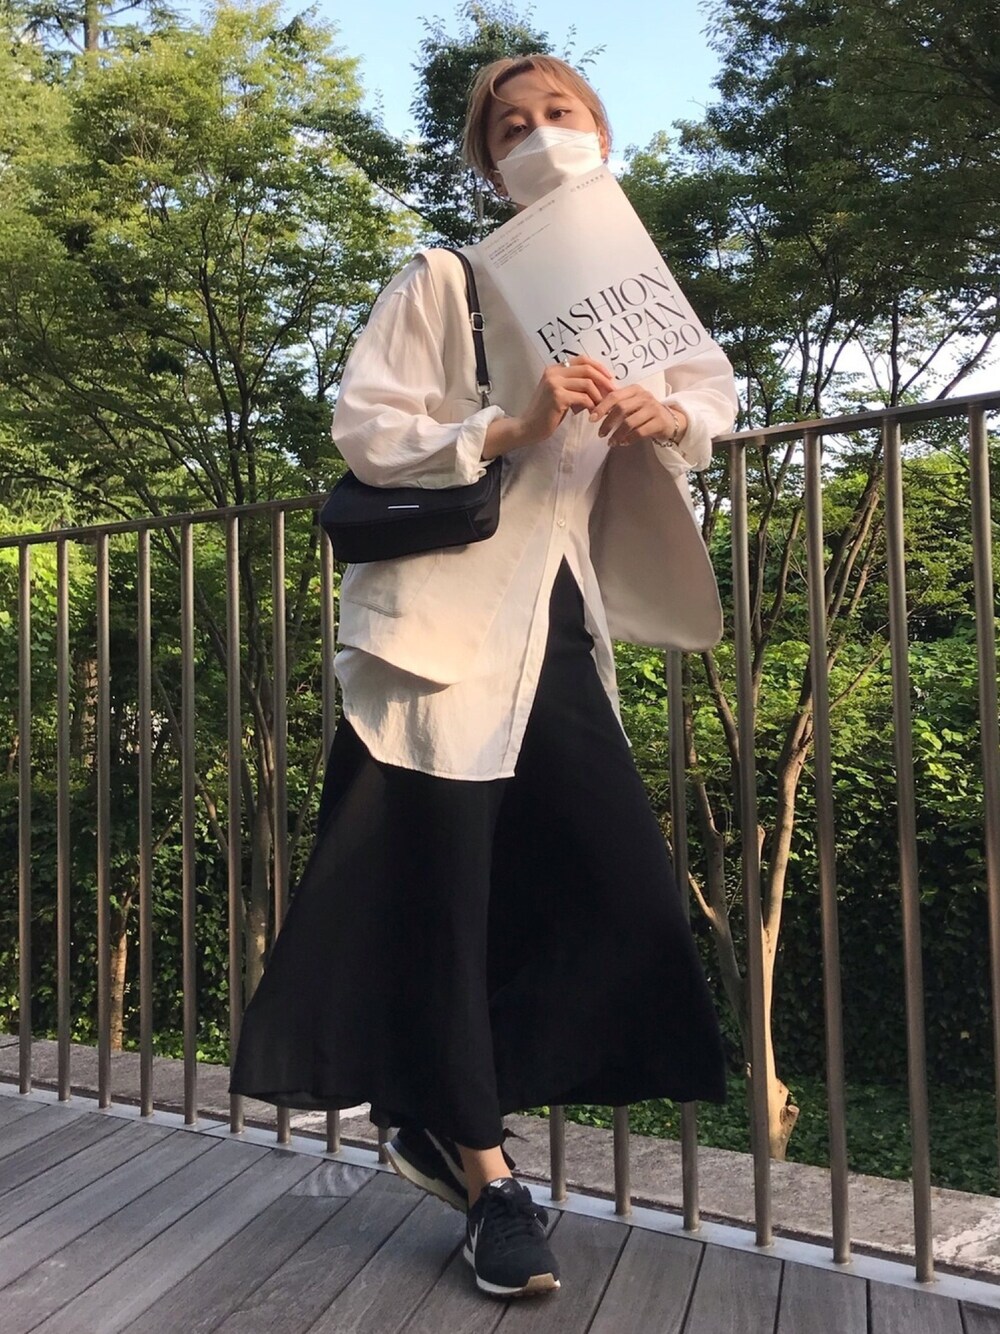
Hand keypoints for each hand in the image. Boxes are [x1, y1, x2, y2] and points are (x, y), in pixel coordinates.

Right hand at [483, 356, 615, 457]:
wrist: (528, 427)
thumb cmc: (546, 413)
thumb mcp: (560, 393)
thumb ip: (574, 385)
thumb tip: (600, 383)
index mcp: (554, 369)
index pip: (582, 360)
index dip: (599, 367)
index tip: (610, 378)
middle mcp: (554, 372)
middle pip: (587, 369)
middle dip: (604, 380)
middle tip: (613, 391)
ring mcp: (555, 384)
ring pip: (587, 383)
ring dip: (599, 395)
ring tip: (602, 406)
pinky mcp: (557, 397)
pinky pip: (583, 398)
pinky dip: (591, 405)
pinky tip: (592, 413)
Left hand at [589, 385, 687, 446]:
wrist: (670, 420)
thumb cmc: (645, 412)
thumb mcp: (632, 403)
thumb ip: (616, 403)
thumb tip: (593, 409)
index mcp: (634, 389)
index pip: (614, 396)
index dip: (601, 407)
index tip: (591, 419)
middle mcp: (644, 396)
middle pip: (620, 408)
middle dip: (607, 423)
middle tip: (600, 434)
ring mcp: (653, 409)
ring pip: (629, 422)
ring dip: (617, 434)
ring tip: (611, 442)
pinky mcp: (659, 422)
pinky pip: (640, 432)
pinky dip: (629, 439)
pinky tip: (623, 442)